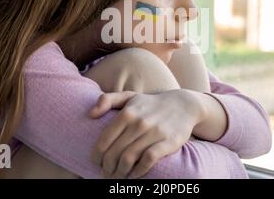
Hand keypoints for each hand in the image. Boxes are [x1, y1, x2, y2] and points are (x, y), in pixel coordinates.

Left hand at [89, 90, 204, 178]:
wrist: (183, 105)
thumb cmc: (151, 104)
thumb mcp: (129, 96)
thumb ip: (108, 100)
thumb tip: (90, 114)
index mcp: (127, 112)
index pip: (104, 140)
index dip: (97, 156)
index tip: (96, 163)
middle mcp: (139, 122)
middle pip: (115, 153)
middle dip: (107, 167)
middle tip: (106, 173)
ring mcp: (154, 132)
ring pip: (129, 159)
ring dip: (120, 172)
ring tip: (118, 176)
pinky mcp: (168, 142)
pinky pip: (148, 160)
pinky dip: (138, 171)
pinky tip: (134, 175)